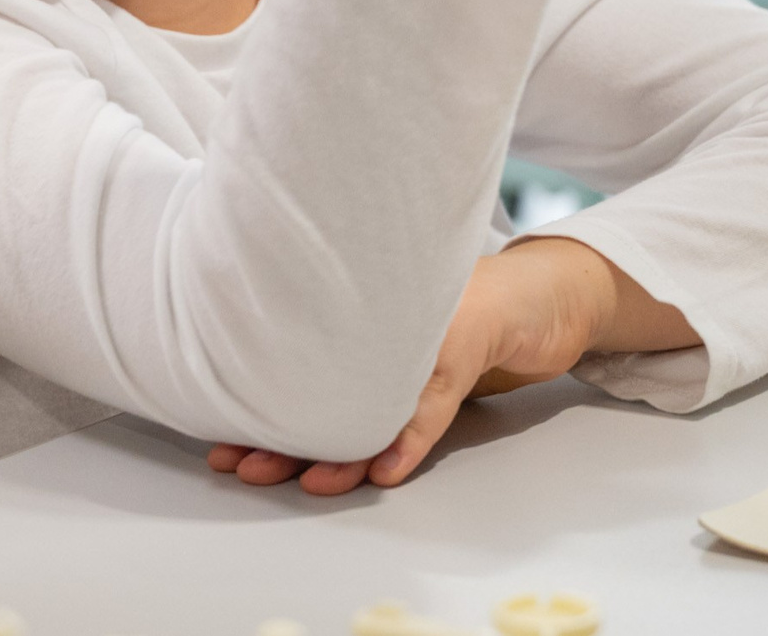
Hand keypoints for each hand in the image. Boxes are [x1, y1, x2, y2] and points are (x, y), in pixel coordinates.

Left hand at [207, 237, 692, 495]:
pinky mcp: (469, 340)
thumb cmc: (465, 314)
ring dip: (340, 446)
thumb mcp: (409, 338)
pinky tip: (386, 471)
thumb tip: (287, 392)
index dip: (263, 414)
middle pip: (327, 387)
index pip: (304, 375)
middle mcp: (385, 327)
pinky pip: (434, 401)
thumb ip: (365, 360)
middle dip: (282, 434)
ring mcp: (426, 331)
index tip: (224, 445)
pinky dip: (410, 438)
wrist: (543, 289)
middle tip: (238, 463)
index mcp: (362, 326)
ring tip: (303, 478)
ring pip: (373, 398)